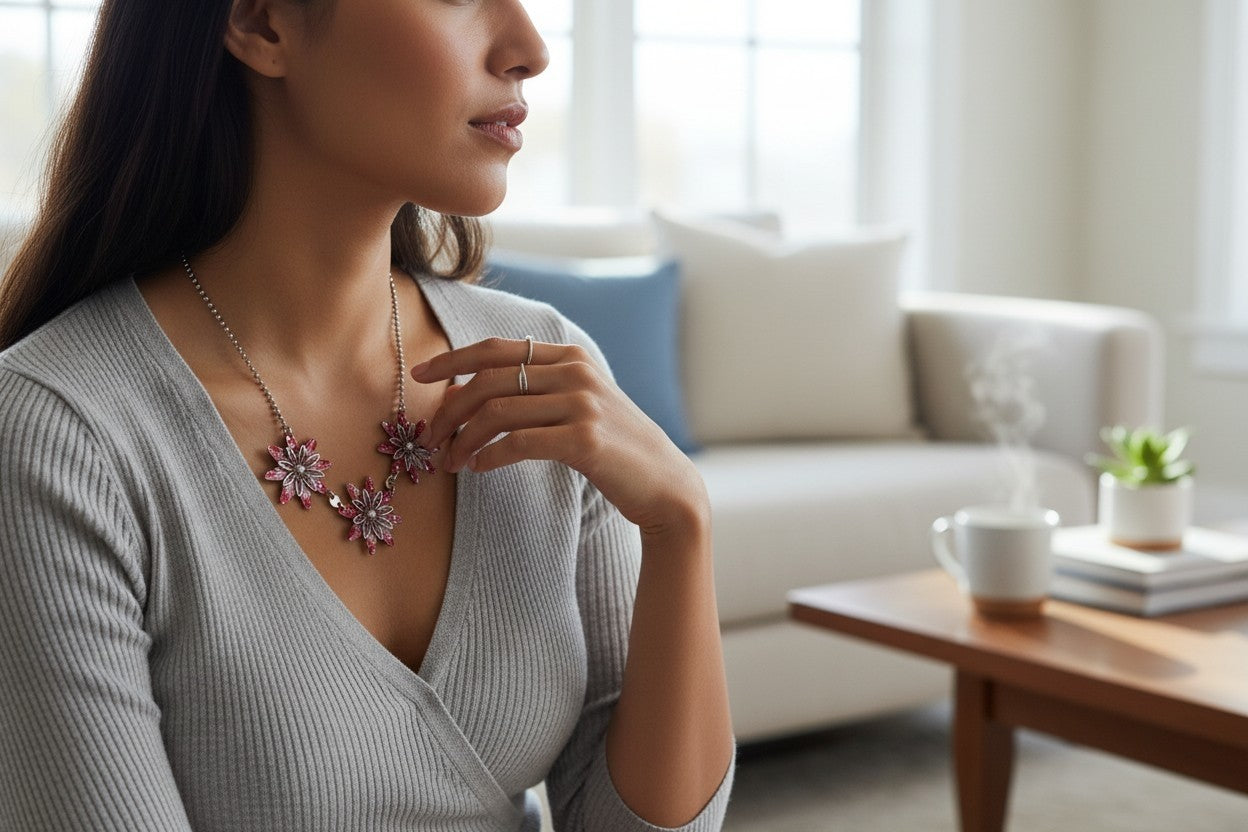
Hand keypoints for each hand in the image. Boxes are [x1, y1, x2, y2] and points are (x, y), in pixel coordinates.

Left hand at [410, 337, 707, 536]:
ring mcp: (582, 404)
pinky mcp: (585, 439)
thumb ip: (529, 394)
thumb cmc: (613, 450)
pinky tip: (477, 468)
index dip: (452, 360)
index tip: (419, 375)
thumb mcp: (574, 408)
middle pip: (489, 380)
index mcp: (570, 357)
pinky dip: (488, 455)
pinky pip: (517, 443)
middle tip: (430, 437)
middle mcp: (576, 372)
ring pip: (498, 411)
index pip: (496, 349)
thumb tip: (460, 392)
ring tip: (449, 461)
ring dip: (463, 438)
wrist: (665, 485)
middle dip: (449, 409)